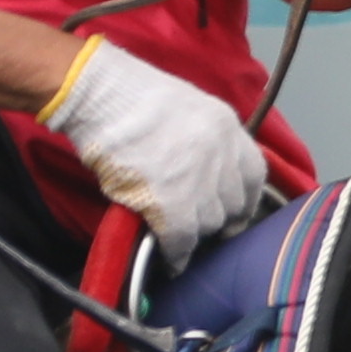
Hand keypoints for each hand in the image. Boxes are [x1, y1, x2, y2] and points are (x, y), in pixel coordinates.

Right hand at [45, 40, 269, 256]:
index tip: (233, 213)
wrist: (96, 93)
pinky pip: (183, 239)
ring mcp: (199, 178)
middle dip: (217, 218)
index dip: (243, 199)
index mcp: (227, 126)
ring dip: (193, 233)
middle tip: (195, 224)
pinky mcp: (172, 202)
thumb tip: (203, 177)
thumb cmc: (127, 96)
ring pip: (209, 224)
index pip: (254, 174)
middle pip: (233, 204)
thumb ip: (203, 141)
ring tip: (176, 237)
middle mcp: (221, 153)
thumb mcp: (184, 109)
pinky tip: (169, 258)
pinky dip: (176, 253)